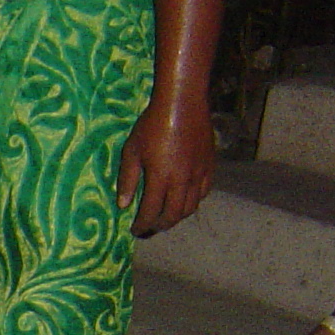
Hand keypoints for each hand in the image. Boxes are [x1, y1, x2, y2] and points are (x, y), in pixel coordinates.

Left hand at [117, 94, 212, 234]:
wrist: (183, 103)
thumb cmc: (152, 125)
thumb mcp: (132, 151)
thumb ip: (128, 180)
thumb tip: (123, 205)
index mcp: (161, 178)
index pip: (151, 212)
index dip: (142, 225)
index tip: (135, 230)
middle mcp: (183, 180)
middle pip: (174, 215)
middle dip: (160, 225)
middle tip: (150, 228)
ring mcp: (200, 173)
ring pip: (191, 207)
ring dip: (177, 216)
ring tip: (165, 217)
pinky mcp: (210, 165)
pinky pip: (204, 192)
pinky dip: (193, 202)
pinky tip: (184, 200)